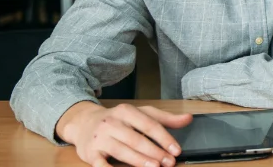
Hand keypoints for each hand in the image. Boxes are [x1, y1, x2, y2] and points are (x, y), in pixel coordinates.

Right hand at [55, 101, 192, 166]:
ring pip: (122, 150)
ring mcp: (100, 138)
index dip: (164, 138)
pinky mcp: (90, 153)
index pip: (149, 125)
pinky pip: (100, 164)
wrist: (84, 123)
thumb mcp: (141, 114)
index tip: (176, 150)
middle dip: (155, 152)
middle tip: (169, 162)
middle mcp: (112, 123)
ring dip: (139, 160)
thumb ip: (165, 118)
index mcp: (126, 111)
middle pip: (136, 139)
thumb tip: (188, 118)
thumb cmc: (118, 120)